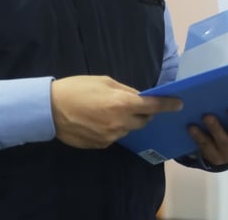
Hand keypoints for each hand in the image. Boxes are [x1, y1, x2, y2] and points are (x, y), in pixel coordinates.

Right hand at [50, 75, 181, 148]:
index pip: (153, 107)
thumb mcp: (104, 81)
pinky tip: (97, 120)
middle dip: (142, 113)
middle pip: (143, 120)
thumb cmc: (77, 89)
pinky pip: (115, 136)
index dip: (168, 105)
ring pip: (129, 129)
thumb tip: (139, 97)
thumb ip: (125, 91)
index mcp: (122, 104)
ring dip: (126, 121)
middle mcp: (120, 123)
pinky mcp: (101, 145)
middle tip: (130, 103)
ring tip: (107, 110)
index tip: (178, 103)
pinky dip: (113, 128)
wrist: (50, 109)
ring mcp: (111, 137)